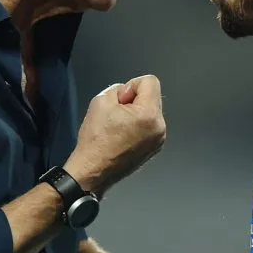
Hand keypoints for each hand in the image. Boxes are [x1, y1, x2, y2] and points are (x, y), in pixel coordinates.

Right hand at [64, 75, 165, 194]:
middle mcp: (159, 128)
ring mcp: (158, 140)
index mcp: (149, 115)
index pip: (150, 81)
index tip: (120, 101)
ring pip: (150, 111)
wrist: (92, 171)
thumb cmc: (95, 140)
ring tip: (118, 126)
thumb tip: (128, 93)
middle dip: (135, 99)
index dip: (131, 85)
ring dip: (136, 113)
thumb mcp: (101, 100)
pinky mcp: (154, 148)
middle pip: (152, 96)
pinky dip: (138, 125)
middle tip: (117, 113)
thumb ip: (118, 88)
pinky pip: (149, 126)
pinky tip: (122, 135)